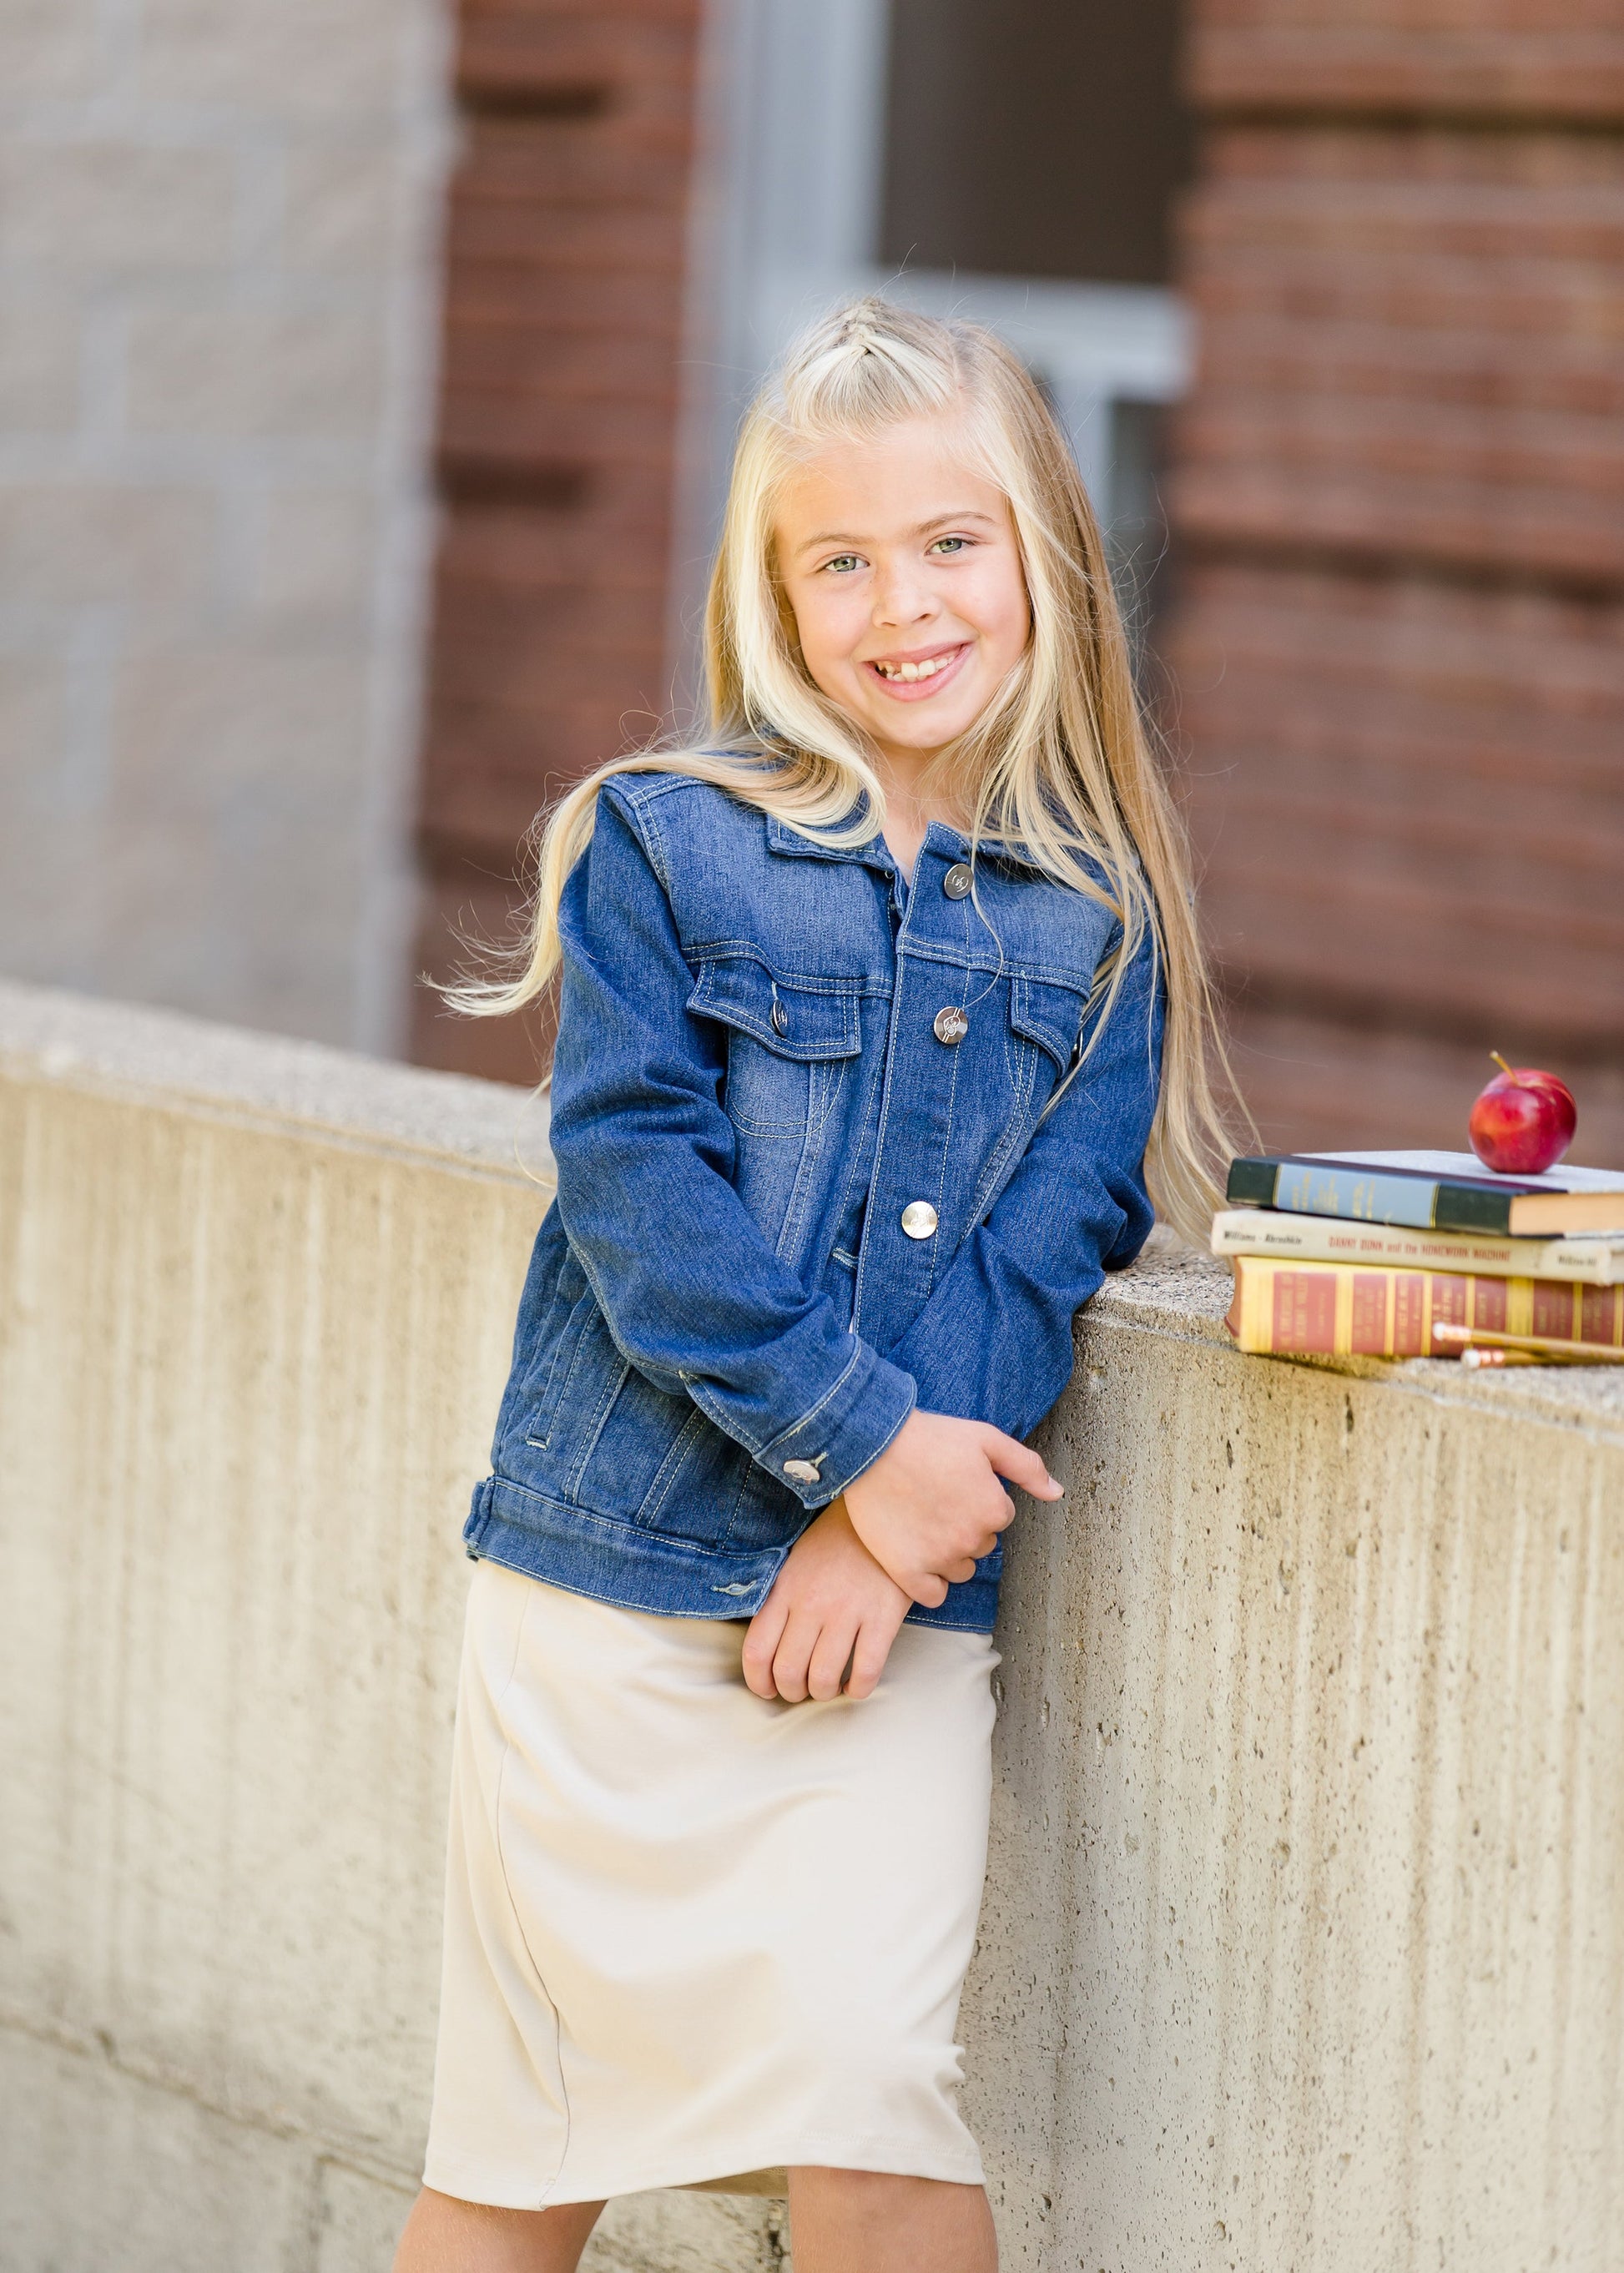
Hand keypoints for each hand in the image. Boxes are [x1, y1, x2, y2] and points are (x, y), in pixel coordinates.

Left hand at [741, 1499, 910, 1703]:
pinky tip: (856, 1684)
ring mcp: (848, 1613)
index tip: (767, 1689)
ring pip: (824, 1679)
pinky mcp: (883, 1619)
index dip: (759, 1682)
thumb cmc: (838, 1540)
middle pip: (789, 1672)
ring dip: (824, 1693)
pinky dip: (858, 1690)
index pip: (757, 1651)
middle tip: (802, 1690)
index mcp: (785, 1590)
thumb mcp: (795, 1562)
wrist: (886, 1512)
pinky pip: (865, 1673)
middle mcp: (811, 1605)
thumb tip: (769, 1644)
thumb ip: (779, 1599)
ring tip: (830, 1687)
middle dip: (792, 1692)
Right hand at [843, 1409, 1061, 1607]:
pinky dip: (929, 1582)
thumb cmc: (929, 1437)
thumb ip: (1027, 1467)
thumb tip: (1057, 1493)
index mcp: (994, 1509)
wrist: (872, 1444)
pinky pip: (933, 1595)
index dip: (978, 1497)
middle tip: (937, 1498)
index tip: (954, 1482)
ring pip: (960, 1570)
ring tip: (923, 1521)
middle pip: (981, 1544)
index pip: (999, 1516)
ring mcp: (939, 1558)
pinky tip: (918, 1557)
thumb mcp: (986, 1438)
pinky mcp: (908, 1571)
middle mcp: (971, 1539)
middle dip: (966, 1526)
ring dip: (949, 1553)